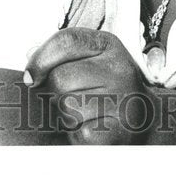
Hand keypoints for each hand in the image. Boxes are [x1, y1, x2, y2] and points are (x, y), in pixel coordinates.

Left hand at [25, 28, 149, 144]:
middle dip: (54, 93)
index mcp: (109, 45)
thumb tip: (30, 56)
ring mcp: (121, 101)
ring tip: (85, 113)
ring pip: (66, 106)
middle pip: (60, 78)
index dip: (41, 59)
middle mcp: (119, 69)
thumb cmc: (106, 88)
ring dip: (65, 115)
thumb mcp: (90, 60)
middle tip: (72, 98)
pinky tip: (91, 128)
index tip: (30, 76)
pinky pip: (76, 132)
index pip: (66, 41)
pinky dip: (76, 134)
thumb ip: (61, 55)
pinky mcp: (116, 132)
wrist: (145, 120)